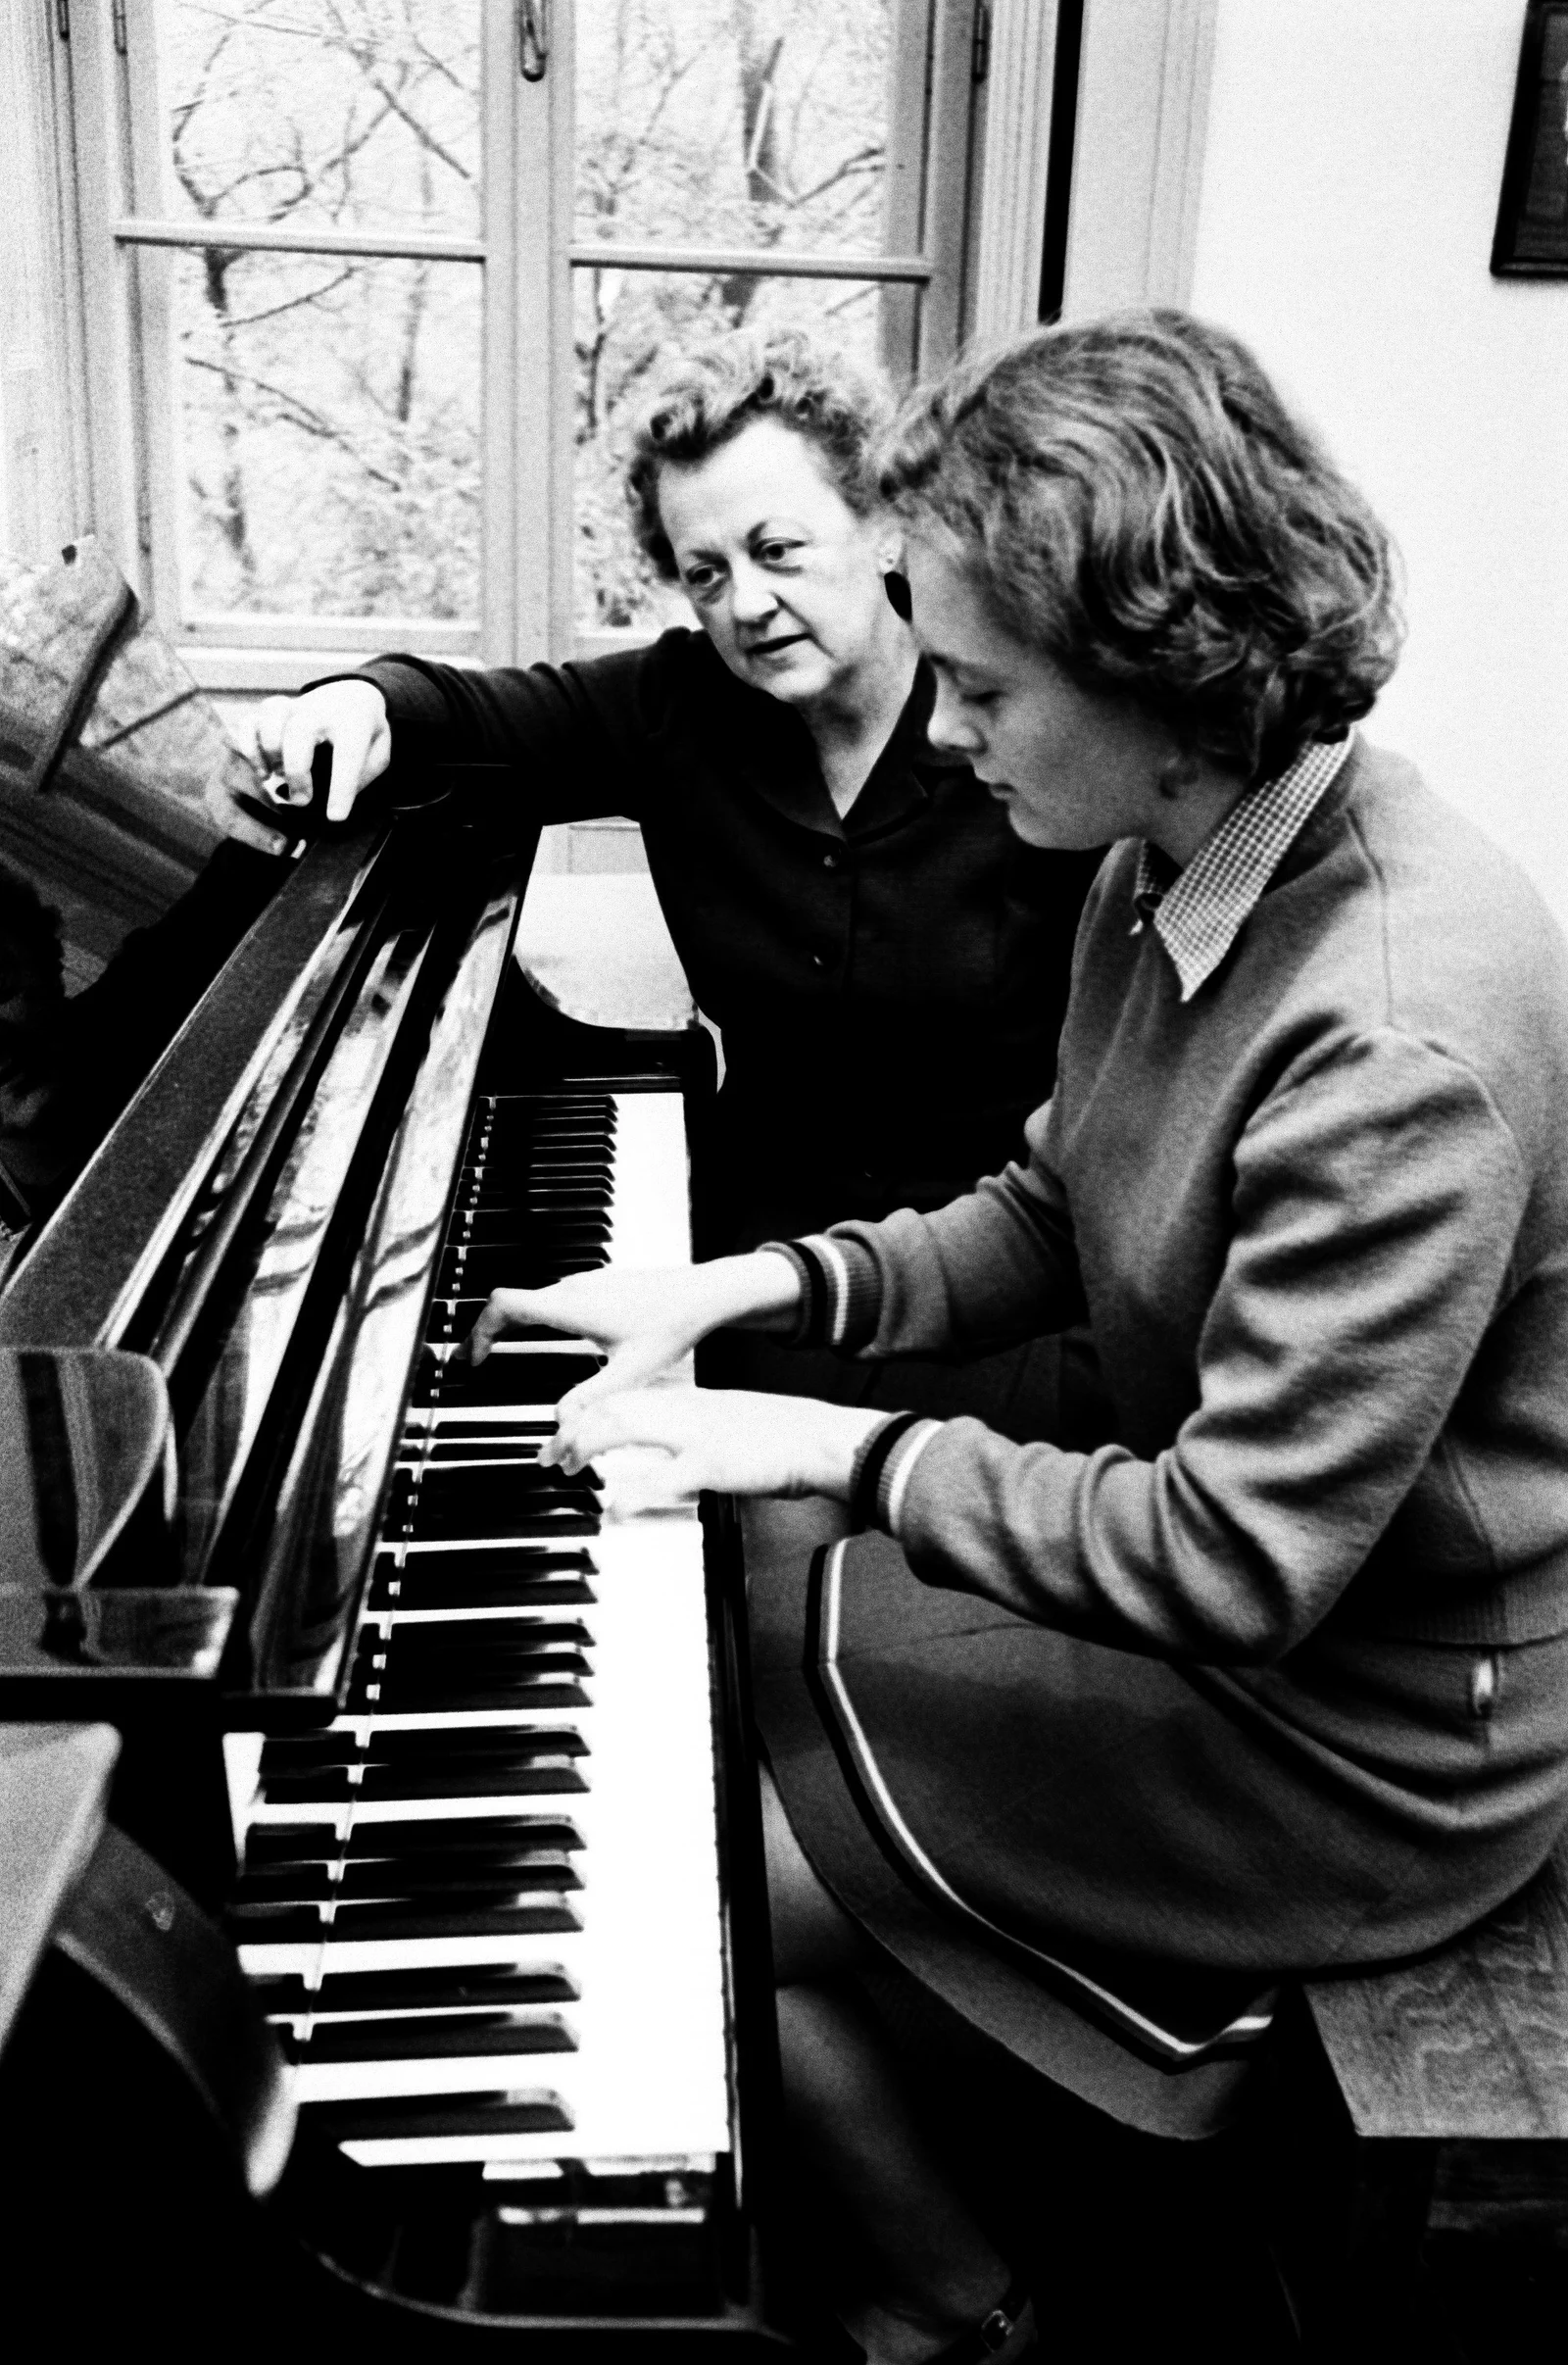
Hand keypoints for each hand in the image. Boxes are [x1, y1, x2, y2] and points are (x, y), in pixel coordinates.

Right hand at [254, 681, 391, 823]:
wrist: (351, 696)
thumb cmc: (364, 733)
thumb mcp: (379, 752)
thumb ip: (363, 774)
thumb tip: (334, 800)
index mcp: (353, 721)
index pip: (348, 754)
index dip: (341, 788)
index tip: (336, 817)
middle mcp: (319, 710)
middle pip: (299, 732)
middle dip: (297, 771)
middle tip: (301, 802)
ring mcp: (292, 708)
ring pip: (270, 718)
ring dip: (269, 752)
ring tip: (275, 778)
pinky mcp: (271, 714)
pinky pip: (250, 721)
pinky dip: (248, 746)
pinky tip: (261, 771)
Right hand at [465, 1253, 802, 1402]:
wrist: (705, 1293)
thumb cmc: (671, 1328)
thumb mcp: (629, 1374)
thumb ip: (590, 1402)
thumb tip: (557, 1430)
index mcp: (570, 1306)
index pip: (502, 1305)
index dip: (479, 1331)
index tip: (474, 1360)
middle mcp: (572, 1288)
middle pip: (511, 1304)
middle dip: (486, 1333)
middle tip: (471, 1363)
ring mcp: (585, 1282)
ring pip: (532, 1300)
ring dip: (509, 1325)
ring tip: (496, 1352)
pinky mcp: (598, 1284)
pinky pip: (552, 1298)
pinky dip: (533, 1319)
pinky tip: (542, 1339)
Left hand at [544, 1384, 884, 1512]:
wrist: (820, 1438)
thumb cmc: (779, 1436)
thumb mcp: (726, 1421)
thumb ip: (690, 1425)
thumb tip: (660, 1442)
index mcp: (689, 1400)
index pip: (623, 1397)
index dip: (585, 1414)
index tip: (562, 1434)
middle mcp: (686, 1410)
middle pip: (614, 1409)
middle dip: (573, 1431)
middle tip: (551, 1457)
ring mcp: (698, 1435)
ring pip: (628, 1429)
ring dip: (588, 1447)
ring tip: (568, 1468)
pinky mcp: (715, 1465)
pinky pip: (667, 1477)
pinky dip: (635, 1494)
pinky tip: (614, 1510)